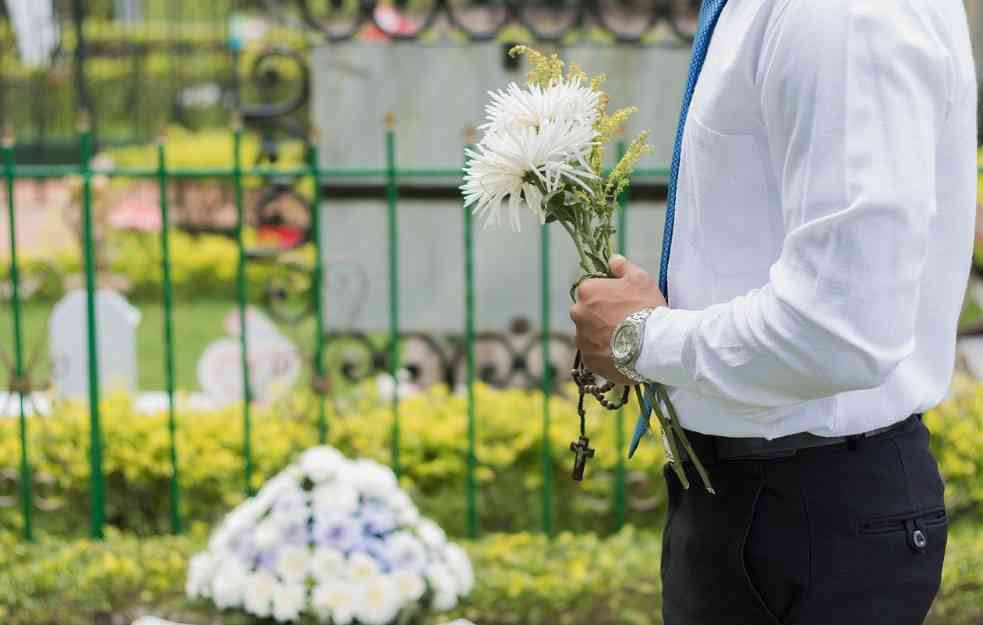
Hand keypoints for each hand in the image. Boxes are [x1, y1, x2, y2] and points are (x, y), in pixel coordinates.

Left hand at [569, 255, 666, 384]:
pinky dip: (603, 353)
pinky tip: (620, 352)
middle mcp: (577, 314)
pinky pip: (593, 354)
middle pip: (586, 312)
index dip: (606, 295)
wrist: (653, 344)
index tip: (621, 302)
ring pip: (588, 334)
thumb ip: (623, 267)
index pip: (590, 289)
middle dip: (599, 315)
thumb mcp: (640, 278)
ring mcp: (581, 338)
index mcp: (587, 291)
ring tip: (623, 340)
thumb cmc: (646, 307)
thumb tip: (612, 259)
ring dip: (600, 335)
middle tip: (622, 321)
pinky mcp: (588, 360)